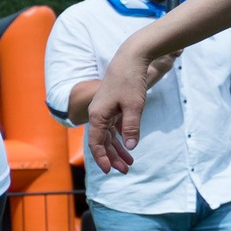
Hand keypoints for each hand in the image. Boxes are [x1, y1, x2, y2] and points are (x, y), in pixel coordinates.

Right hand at [86, 45, 179, 173]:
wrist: (130, 59)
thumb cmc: (130, 81)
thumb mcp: (133, 106)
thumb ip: (131, 127)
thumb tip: (131, 147)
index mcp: (98, 116)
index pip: (96, 143)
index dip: (102, 158)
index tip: (110, 171)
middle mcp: (98, 115)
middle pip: (102, 142)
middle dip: (112, 158)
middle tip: (125, 171)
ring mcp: (105, 111)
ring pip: (108, 136)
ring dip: (118, 150)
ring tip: (129, 163)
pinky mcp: (112, 107)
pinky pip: (113, 128)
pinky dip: (120, 138)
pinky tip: (128, 145)